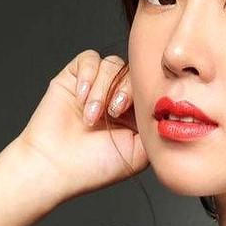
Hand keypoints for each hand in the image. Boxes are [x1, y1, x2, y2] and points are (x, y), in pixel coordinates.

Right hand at [0, 49, 147, 199]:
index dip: (146, 94)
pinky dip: (89, 75)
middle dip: (126, 89)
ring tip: (92, 115)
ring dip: (103, 89)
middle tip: (115, 111)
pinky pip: (89, 58)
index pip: (149, 88)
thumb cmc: (93, 167)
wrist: (54, 167)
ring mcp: (94, 87)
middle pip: (133, 72)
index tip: (136, 112)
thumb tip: (170, 109)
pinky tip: (81, 97)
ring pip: (112, 64)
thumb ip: (157, 128)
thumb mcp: (140, 153)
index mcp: (134, 115)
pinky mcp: (73, 78)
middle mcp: (115, 98)